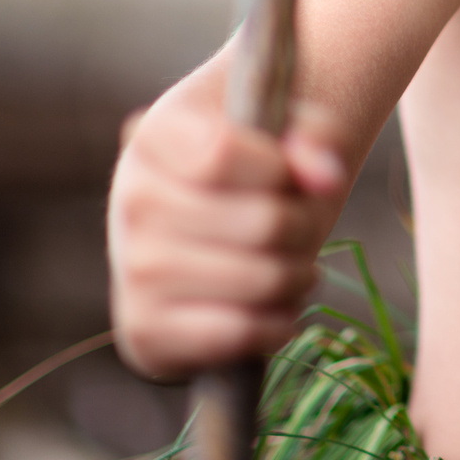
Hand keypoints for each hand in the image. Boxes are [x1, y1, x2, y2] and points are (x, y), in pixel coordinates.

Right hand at [108, 92, 348, 380]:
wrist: (205, 220)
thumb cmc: (255, 162)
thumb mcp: (288, 124)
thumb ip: (313, 135)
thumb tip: (327, 178)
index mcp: (159, 134)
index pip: (222, 154)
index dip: (281, 169)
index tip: (299, 174)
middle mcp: (134, 199)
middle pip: (263, 223)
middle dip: (304, 226)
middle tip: (302, 226)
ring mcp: (133, 268)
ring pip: (259, 280)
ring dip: (298, 277)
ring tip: (296, 265)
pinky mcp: (143, 328)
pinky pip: (235, 335)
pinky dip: (275, 325)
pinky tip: (278, 306)